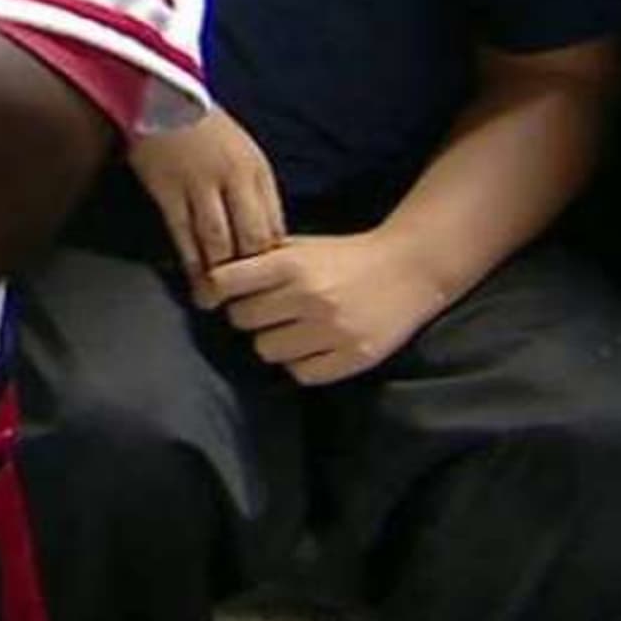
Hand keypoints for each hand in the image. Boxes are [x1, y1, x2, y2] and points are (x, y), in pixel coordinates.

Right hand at [128, 107, 284, 294]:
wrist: (161, 91)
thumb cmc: (204, 125)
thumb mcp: (243, 151)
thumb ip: (253, 189)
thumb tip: (262, 235)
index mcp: (257, 171)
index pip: (274, 225)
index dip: (273, 260)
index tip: (269, 285)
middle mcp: (233, 179)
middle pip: (250, 238)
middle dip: (250, 275)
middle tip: (246, 303)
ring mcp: (199, 184)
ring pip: (216, 241)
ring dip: (218, 275)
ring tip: (216, 301)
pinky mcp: (167, 188)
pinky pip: (181, 232)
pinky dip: (189, 260)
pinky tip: (191, 278)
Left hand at [208, 231, 453, 386]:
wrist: (411, 269)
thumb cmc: (345, 256)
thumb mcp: (301, 247)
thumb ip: (260, 262)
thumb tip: (209, 281)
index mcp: (292, 264)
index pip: (225, 283)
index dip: (217, 290)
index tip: (219, 294)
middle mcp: (309, 297)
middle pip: (242, 320)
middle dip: (249, 315)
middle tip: (266, 311)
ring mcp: (332, 331)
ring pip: (266, 350)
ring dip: (273, 341)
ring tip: (292, 329)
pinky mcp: (353, 357)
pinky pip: (300, 373)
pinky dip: (301, 363)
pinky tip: (313, 346)